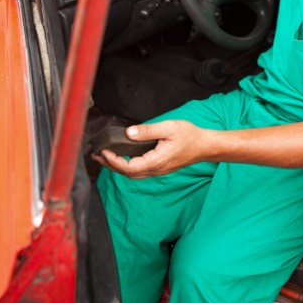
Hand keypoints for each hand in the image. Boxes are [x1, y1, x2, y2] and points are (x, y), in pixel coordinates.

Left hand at [92, 119, 209, 178]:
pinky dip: (126, 166)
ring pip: (133, 174)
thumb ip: (148, 131)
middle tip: (96, 155)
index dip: (113, 161)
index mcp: (156, 161)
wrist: (205, 146)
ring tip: (105, 158)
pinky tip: (122, 158)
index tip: (103, 151)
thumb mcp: (169, 128)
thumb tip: (129, 133)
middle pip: (127, 173)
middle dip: (110, 166)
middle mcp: (155, 169)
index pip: (128, 167)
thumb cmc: (190, 136)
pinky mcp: (160, 168)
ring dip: (117, 167)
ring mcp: (158, 171)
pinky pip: (139, 171)